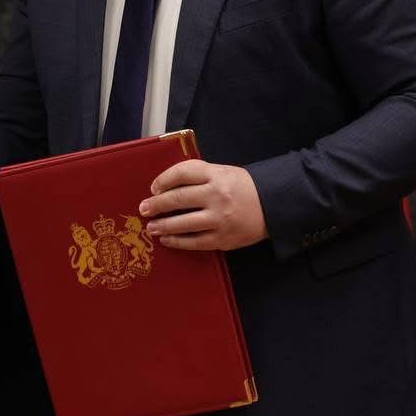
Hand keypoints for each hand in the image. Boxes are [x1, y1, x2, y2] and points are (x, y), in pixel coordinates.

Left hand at [139, 160, 266, 250]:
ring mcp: (220, 219)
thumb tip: (164, 187)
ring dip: (163, 225)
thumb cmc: (241, 187)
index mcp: (216, 175)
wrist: (272, 205)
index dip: (163, 179)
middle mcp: (216, 195)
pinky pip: (195, 242)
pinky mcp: (223, 239)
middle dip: (157, 204)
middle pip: (179, 198)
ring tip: (151, 226)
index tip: (153, 187)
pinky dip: (177, 241)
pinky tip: (166, 239)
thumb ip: (198, 176)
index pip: (183, 173)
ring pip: (184, 223)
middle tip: (143, 208)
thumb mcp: (222, 172)